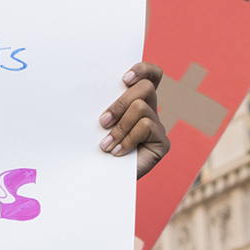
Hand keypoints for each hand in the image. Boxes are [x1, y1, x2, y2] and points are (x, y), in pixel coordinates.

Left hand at [98, 62, 168, 178]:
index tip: (123, 80)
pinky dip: (128, 139)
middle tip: (102, 122)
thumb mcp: (98, 124)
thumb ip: (103, 106)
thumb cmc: (96, 149)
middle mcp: (151, 110)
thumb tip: (87, 89)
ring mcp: (158, 126)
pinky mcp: (163, 143)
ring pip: (141, 108)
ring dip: (120, 127)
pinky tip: (117, 152)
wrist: (101, 179)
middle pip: (146, 88)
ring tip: (106, 145)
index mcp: (137, 101)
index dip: (142, 70)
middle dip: (120, 104)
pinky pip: (146, 127)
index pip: (151, 75)